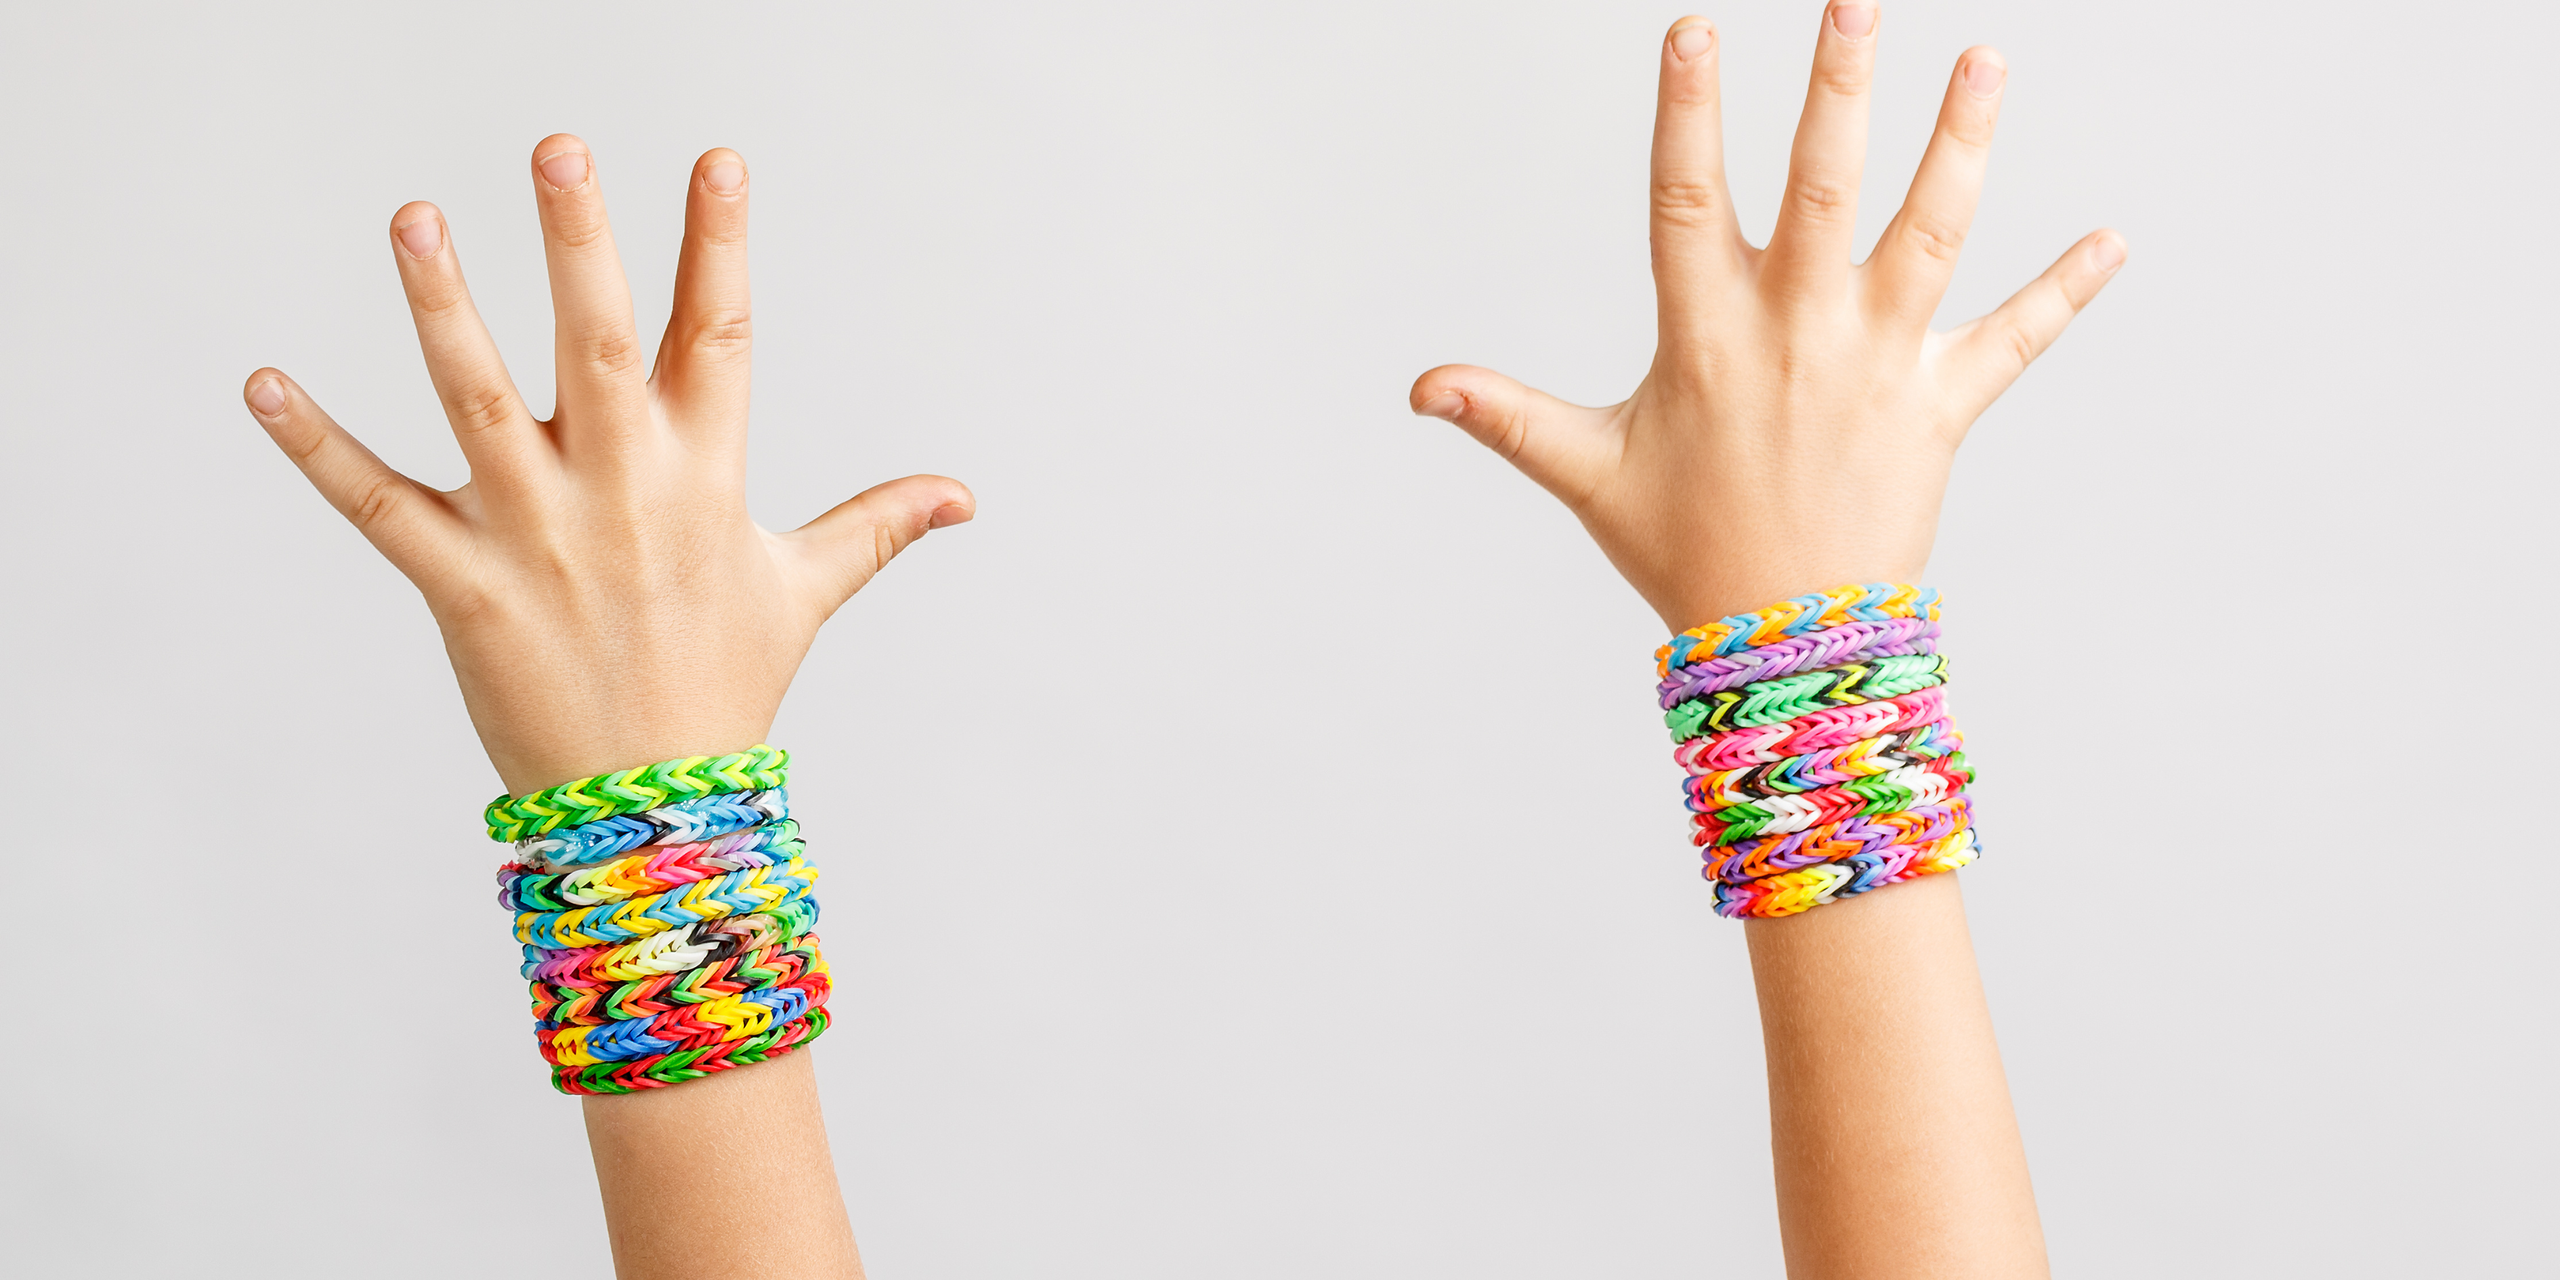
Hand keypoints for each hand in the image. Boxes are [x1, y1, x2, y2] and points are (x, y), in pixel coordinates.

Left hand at [243, 136, 972, 794]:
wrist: (654, 812)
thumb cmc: (726, 685)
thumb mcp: (803, 590)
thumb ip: (875, 524)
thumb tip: (964, 496)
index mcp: (704, 477)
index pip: (718, 337)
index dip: (719, 245)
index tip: (715, 161)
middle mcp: (621, 491)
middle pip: (595, 344)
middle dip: (580, 243)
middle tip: (559, 149)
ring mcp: (536, 536)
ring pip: (477, 401)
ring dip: (441, 308)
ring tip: (414, 216)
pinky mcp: (462, 586)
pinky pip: (378, 505)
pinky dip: (315, 447)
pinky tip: (260, 382)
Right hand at [1411, 5, 2122, 631]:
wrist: (1787, 644)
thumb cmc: (1682, 549)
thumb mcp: (1587, 474)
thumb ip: (1508, 416)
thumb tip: (1420, 389)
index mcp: (1705, 336)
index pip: (1686, 198)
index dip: (1688, 111)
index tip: (1695, 29)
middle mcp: (1796, 333)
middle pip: (1820, 187)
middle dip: (1838, 88)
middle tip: (1855, 1)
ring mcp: (1876, 365)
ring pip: (1928, 234)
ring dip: (1963, 144)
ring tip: (1988, 60)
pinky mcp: (1940, 407)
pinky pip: (2013, 341)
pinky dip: (2065, 291)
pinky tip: (2115, 240)